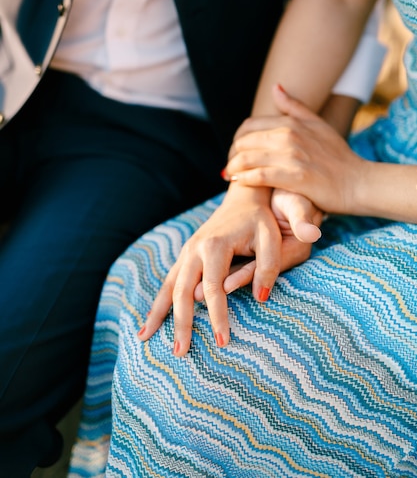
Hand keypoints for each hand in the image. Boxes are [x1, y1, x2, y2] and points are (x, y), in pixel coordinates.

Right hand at [139, 184, 321, 355]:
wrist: (243, 198)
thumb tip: (261, 297)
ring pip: (168, 286)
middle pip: (182, 291)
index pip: (214, 288)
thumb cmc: (260, 219)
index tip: (222, 342)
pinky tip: (151, 320)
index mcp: (214, 246)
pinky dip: (158, 302)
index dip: (217, 316)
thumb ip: (269, 266)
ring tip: (145, 338)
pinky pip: (168, 282)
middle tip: (179, 352)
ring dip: (157, 313)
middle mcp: (194, 249)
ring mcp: (186, 252)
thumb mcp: (271, 238)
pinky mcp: (185, 256)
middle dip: (180, 322)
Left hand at [225, 85, 363, 214]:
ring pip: (247, 159)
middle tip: (229, 167)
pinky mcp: (295, 177)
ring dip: (233, 169)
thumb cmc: (337, 155)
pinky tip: (241, 183)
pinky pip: (259, 176)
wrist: (357, 182)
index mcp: (291, 123)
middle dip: (232, 156)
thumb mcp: (318, 124)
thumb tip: (275, 87)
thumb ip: (294, 106)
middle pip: (244, 142)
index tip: (235, 152)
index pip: (249, 126)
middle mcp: (289, 136)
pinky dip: (245, 180)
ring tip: (230, 177)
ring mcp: (292, 156)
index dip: (236, 139)